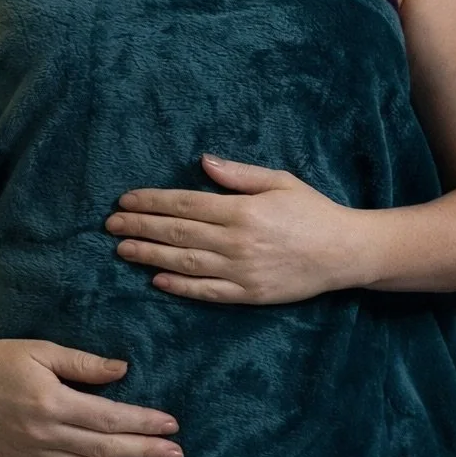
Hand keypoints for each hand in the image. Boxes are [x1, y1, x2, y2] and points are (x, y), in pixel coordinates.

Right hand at [0, 336, 185, 456]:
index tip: (171, 425)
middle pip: (104, 449)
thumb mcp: (44, 350)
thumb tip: (123, 371)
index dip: (142, 422)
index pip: (108, 417)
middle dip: (144, 452)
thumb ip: (84, 364)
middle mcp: (44, 434)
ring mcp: (32, 455)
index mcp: (52, 402)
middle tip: (177, 456)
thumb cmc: (3, 357)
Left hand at [104, 153, 365, 304]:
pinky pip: (207, 292)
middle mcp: (237, 240)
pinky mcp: (249, 294)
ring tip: (122, 251)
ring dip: (150, 257)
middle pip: (177, 233)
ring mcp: (242, 270)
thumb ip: (239, 174)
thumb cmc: (312, 211)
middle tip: (110, 226)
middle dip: (140, 228)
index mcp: (242, 209)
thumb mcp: (279, 181)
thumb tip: (203, 162)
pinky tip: (156, 282)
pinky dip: (180, 288)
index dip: (151, 202)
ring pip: (185, 264)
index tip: (125, 201)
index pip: (184, 204)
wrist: (345, 252)